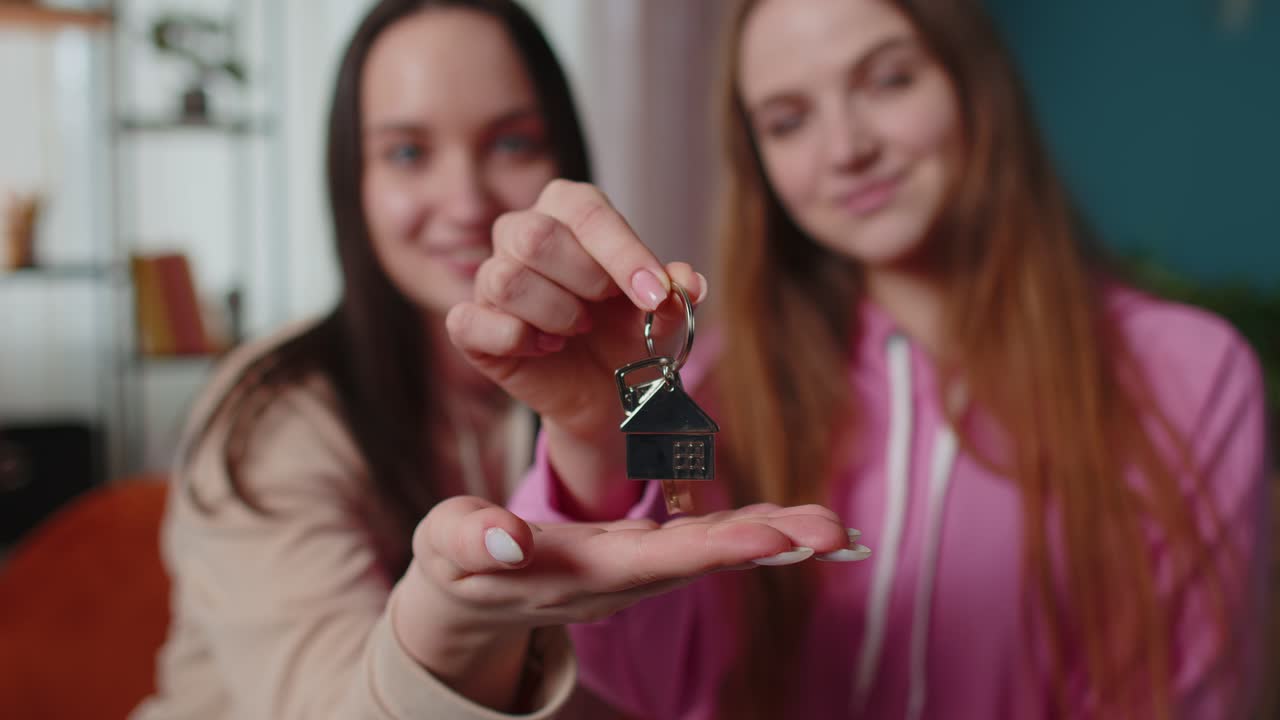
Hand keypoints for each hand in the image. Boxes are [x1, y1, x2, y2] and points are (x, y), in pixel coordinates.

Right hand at [393, 496, 864, 708]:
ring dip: (777, 539)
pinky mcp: (644, 555)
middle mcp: (622, 577)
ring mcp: (637, 569)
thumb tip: (506, 535)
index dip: (716, 547)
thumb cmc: (458, 562)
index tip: (774, 538)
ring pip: (715, 552)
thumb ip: (469, 539)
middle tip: (835, 533)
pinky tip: (799, 523)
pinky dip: (757, 531)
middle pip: (704, 560)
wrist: (470, 594)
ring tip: (838, 530)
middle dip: (769, 545)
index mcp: (580, 571)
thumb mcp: (445, 546)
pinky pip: (708, 542)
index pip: (656, 560)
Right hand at [446, 181, 704, 516]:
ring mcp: (490, 277)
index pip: (586, 212)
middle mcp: (521, 231)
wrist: (612, 393)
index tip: (655, 295)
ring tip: (577, 328)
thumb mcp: (665, 315)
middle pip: (534, 236)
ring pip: (506, 279)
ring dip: (556, 313)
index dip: (623, 254)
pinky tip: (546, 348)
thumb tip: (686, 284)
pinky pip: (470, 320)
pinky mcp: (470, 324)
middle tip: (603, 308)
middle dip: (583, 280)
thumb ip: (675, 293)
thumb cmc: (634, 334)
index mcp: (569, 209)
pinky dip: (516, 339)